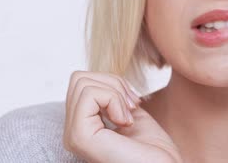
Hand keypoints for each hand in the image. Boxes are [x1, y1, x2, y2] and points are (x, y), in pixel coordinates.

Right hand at [64, 71, 181, 162]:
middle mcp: (72, 133)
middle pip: (79, 79)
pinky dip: (113, 99)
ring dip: (115, 92)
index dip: (112, 84)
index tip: (134, 104)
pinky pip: (89, 94)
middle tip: (132, 107)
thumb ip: (114, 97)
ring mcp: (73, 136)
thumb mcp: (131, 113)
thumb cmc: (155, 151)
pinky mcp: (79, 137)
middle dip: (113, 83)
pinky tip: (125, 122)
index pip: (81, 83)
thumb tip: (101, 77)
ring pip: (81, 82)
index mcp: (83, 127)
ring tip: (129, 117)